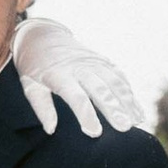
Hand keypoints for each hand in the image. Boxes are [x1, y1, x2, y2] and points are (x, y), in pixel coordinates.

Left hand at [13, 9, 142, 138]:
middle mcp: (79, 66)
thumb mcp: (29, 85)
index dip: (86, 115)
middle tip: (124, 128)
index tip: (95, 133)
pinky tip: (137, 109)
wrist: (42, 35)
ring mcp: (92, 61)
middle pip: (100, 88)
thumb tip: (51, 130)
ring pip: (114, 81)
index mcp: (58, 74)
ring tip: (137, 121)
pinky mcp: (102, 60)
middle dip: (114, 108)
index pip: (75, 96)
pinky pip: (119, 76)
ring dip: (127, 101)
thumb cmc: (33, 66)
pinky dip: (129, 92)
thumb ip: (41, 107)